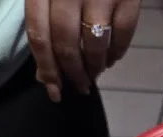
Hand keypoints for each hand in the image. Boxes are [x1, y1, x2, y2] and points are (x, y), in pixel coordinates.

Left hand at [25, 0, 139, 101]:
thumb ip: (43, 20)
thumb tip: (43, 73)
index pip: (38, 33)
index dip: (45, 68)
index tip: (53, 90)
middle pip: (66, 43)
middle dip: (72, 72)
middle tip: (79, 86)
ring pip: (94, 43)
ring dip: (95, 66)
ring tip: (95, 73)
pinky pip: (124, 33)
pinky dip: (118, 52)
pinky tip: (112, 58)